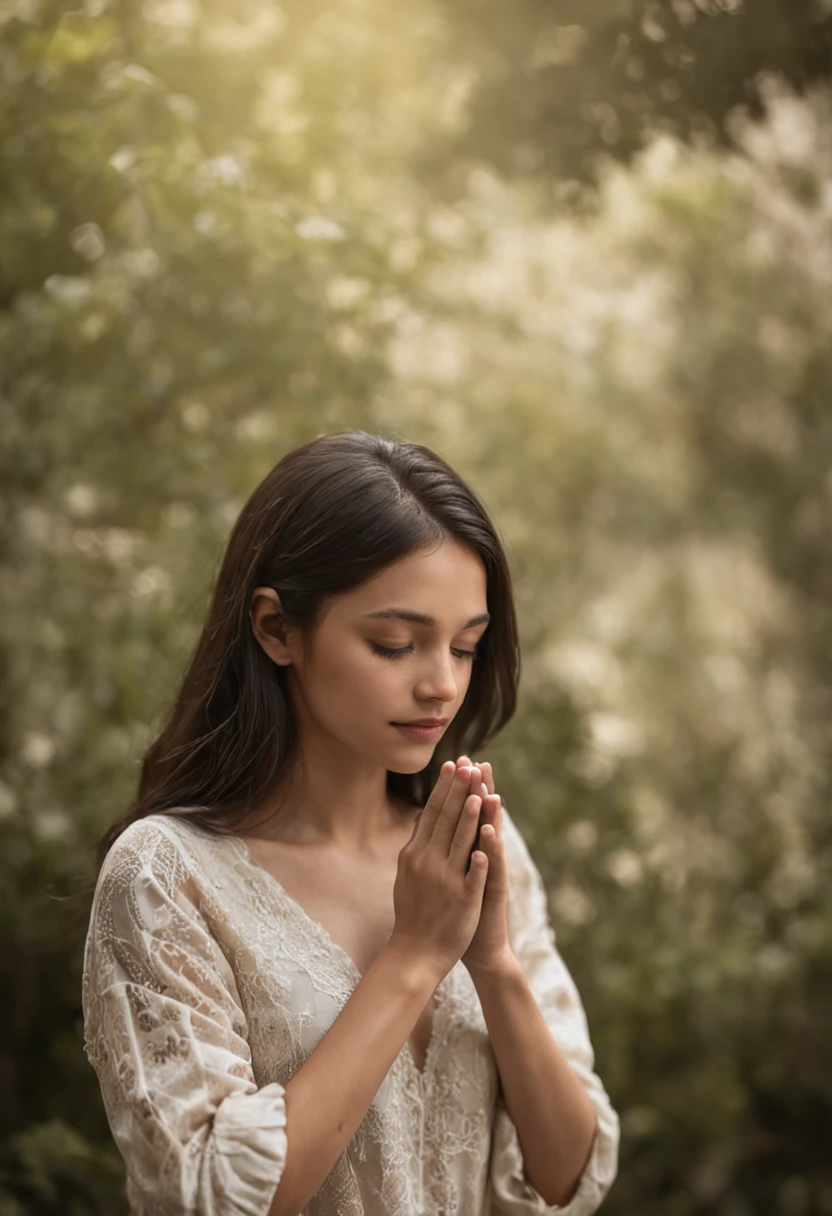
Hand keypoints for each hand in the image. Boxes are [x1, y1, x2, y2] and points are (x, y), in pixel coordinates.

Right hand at [389, 760, 488, 981]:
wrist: (414, 954)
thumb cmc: (412, 913)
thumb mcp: (407, 875)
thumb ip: (417, 847)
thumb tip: (421, 821)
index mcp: (415, 855)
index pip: (431, 814)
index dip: (443, 789)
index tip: (452, 765)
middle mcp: (428, 863)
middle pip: (446, 821)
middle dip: (458, 792)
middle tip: (468, 765)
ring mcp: (445, 881)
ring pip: (460, 843)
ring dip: (469, 817)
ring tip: (478, 794)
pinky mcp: (462, 901)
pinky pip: (472, 876)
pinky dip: (479, 859)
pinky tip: (487, 842)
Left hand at [456, 755, 513, 976]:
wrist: (481, 949)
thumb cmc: (462, 913)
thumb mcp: (452, 876)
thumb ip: (448, 849)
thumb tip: (435, 824)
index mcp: (469, 851)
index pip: (466, 813)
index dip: (462, 789)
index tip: (458, 763)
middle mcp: (484, 857)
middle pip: (482, 818)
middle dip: (478, 791)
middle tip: (477, 763)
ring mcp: (491, 873)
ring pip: (491, 838)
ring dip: (491, 814)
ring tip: (488, 788)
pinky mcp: (495, 891)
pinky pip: (493, 866)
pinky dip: (491, 848)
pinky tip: (491, 831)